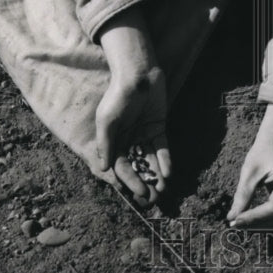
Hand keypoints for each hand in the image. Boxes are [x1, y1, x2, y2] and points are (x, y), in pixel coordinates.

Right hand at [95, 68, 170, 204]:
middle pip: (137, 166)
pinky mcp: (158, 128)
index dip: (129, 180)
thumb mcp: (107, 120)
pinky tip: (168, 172)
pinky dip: (165, 160)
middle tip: (153, 198)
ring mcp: (144, 135)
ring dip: (156, 174)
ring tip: (163, 189)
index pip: (121, 166)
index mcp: (113, 141)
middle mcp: (128, 140)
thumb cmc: (118, 96)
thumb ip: (106, 144)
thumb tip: (104, 169)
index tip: (138, 192)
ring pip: (151, 160)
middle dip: (144, 181)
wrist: (138, 75)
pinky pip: (162, 148)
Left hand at [226, 104, 272, 228]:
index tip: (235, 221)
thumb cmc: (263, 152)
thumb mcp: (250, 171)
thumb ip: (242, 196)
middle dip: (258, 224)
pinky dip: (268, 219)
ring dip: (263, 224)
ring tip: (242, 221)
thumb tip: (232, 218)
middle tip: (235, 224)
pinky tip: (252, 217)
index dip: (254, 218)